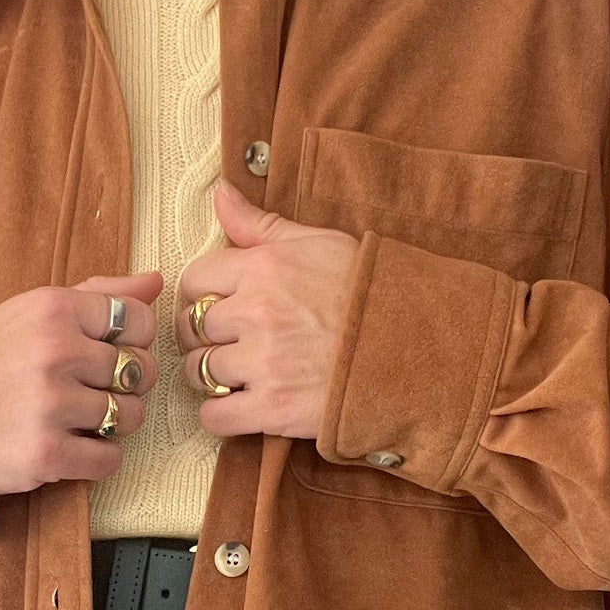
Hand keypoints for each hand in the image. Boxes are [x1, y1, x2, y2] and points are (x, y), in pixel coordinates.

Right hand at [0, 270, 162, 496]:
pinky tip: (73, 447)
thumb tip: (155, 281)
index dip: (136, 342)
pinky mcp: (46, 453)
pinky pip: (110, 460)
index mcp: (54, 309)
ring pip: (131, 416)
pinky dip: (99, 460)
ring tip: (82, 418)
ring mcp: (50, 405)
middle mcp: (54, 352)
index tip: (112, 354)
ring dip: (115, 423)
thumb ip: (98, 294)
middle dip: (127, 385)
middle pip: (141, 370)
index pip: (141, 321)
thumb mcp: (36, 312)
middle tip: (94, 390)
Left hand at [174, 179, 359, 438]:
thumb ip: (261, 224)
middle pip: (191, 327)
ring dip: (210, 375)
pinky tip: (240, 404)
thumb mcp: (319, 243)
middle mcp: (256, 314)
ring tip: (238, 372)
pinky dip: (220, 414)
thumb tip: (220, 193)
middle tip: (228, 341)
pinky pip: (216, 416)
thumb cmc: (371, 292)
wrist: (419, 346)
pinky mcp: (274, 409)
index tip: (219, 304)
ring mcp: (263, 364)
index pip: (194, 278)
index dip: (202, 293)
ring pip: (197, 371)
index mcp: (264, 268)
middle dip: (204, 335)